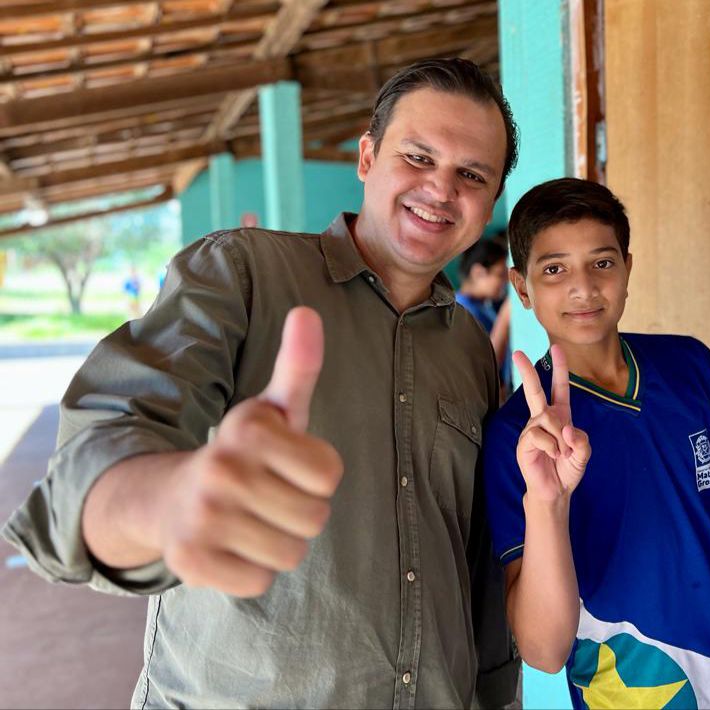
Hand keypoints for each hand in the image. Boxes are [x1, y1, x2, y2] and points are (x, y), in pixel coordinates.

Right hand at [159, 307, 342, 597]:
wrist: (167, 497)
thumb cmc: (241, 452)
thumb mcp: (272, 408)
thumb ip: (298, 366)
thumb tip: (307, 312)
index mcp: (249, 429)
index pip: (330, 475)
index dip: (317, 475)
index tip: (287, 465)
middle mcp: (221, 470)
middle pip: (315, 518)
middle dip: (301, 511)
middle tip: (269, 497)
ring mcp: (202, 518)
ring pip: (291, 553)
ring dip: (280, 542)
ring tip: (251, 520)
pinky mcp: (190, 563)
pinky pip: (261, 582)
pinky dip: (253, 570)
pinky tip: (233, 546)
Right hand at [513, 345, 590, 503]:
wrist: (556, 491)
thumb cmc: (568, 469)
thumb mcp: (583, 452)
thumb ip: (581, 439)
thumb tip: (565, 429)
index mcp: (560, 415)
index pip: (559, 387)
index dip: (559, 368)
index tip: (556, 347)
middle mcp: (543, 418)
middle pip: (533, 390)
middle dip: (526, 371)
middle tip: (517, 352)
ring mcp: (531, 430)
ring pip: (547, 418)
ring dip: (559, 438)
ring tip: (562, 453)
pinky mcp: (524, 442)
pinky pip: (539, 435)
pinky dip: (551, 446)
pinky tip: (553, 456)